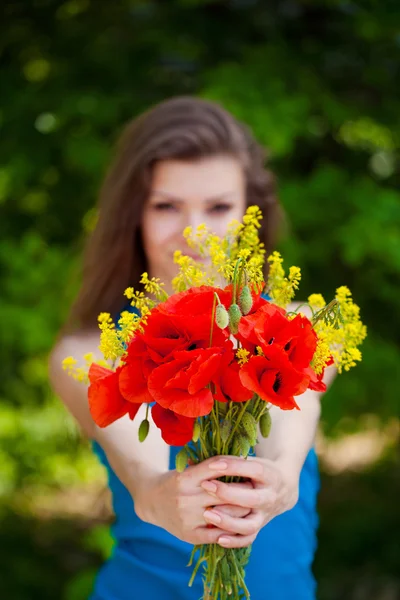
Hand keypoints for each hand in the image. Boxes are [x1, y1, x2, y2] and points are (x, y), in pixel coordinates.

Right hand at [132, 458, 251, 545]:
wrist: (151, 500)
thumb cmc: (175, 480)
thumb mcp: (187, 469)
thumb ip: (208, 466)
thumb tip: (239, 460)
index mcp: (184, 478)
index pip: (214, 469)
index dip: (233, 467)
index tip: (248, 466)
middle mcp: (185, 499)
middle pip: (223, 494)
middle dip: (243, 490)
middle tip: (258, 486)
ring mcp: (187, 519)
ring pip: (223, 515)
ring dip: (241, 510)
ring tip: (254, 504)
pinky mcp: (189, 535)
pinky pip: (217, 534)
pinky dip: (231, 529)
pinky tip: (241, 522)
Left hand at [200, 456, 299, 547]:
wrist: (283, 488)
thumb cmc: (258, 470)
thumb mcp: (250, 460)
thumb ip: (229, 460)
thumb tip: (196, 459)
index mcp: (270, 475)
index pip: (253, 470)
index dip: (234, 467)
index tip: (213, 465)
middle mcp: (270, 497)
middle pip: (251, 499)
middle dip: (227, 493)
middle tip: (206, 486)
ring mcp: (265, 515)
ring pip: (249, 524)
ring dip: (228, 521)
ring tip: (207, 514)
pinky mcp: (260, 527)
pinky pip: (248, 538)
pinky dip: (234, 540)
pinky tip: (218, 538)